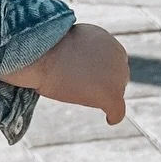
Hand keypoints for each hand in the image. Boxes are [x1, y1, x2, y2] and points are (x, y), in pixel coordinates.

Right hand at [0, 22, 128, 124]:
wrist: (43, 55)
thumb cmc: (47, 49)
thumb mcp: (69, 42)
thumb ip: (81, 52)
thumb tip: (76, 62)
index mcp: (107, 42)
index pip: (111, 62)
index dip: (100, 71)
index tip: (88, 77)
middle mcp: (118, 57)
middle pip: (117, 77)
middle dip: (104, 82)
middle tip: (84, 87)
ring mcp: (116, 76)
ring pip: (115, 91)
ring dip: (103, 95)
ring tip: (82, 97)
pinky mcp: (111, 93)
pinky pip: (117, 110)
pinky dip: (114, 115)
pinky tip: (110, 119)